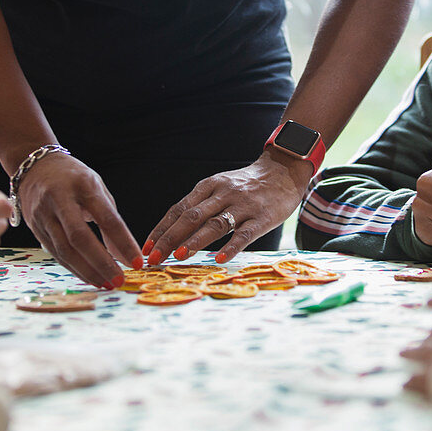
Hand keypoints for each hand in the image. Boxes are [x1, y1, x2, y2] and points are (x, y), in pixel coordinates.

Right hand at [18, 150, 141, 288]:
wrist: (34, 167)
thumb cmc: (73, 178)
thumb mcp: (97, 189)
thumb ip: (111, 220)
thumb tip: (124, 256)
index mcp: (83, 185)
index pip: (107, 218)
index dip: (123, 242)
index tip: (137, 262)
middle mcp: (60, 199)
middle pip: (80, 237)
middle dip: (101, 263)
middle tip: (119, 280)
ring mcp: (43, 214)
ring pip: (65, 249)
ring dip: (87, 271)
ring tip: (106, 284)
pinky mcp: (35, 227)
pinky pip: (56, 253)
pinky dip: (74, 268)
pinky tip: (89, 277)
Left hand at [144, 150, 312, 263]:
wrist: (284, 171)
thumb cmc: (247, 186)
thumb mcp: (220, 188)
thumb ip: (201, 206)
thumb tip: (173, 235)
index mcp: (208, 186)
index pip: (178, 209)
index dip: (161, 229)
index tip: (147, 248)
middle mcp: (222, 194)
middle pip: (191, 216)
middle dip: (170, 238)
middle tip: (155, 258)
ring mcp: (243, 206)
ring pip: (215, 224)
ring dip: (195, 241)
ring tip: (179, 256)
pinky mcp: (262, 217)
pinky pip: (244, 234)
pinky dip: (231, 247)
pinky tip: (219, 260)